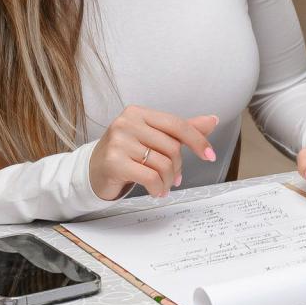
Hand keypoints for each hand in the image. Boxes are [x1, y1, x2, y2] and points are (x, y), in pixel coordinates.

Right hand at [88, 106, 218, 201]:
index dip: (198, 141)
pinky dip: (158, 188)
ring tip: (163, 185)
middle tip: (174, 177)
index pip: (177, 125)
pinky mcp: (114, 162)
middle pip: (172, 147)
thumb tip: (212, 120)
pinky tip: (156, 191)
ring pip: (163, 163)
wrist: (93, 171)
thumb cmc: (126, 153)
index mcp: (139, 113)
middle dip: (178, 167)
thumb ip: (182, 130)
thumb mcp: (154, 137)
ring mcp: (118, 142)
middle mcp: (126, 123)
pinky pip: (150, 177)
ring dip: (168, 180)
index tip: (210, 156)